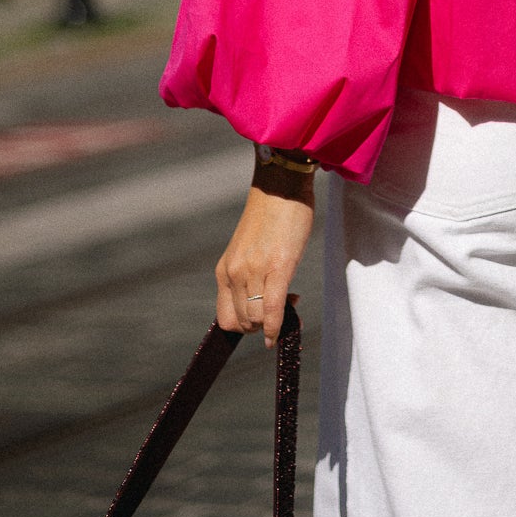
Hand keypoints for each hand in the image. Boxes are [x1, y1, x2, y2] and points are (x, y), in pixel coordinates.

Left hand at [215, 163, 314, 345]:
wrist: (281, 185)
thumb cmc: (271, 215)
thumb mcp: (248, 250)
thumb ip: (248, 275)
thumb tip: (261, 302)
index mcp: (225, 270)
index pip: (226, 319)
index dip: (245, 327)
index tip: (263, 317)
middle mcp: (234, 273)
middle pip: (242, 323)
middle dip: (262, 326)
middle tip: (282, 308)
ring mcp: (253, 271)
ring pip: (257, 319)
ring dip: (273, 324)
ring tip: (291, 303)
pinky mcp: (277, 266)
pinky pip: (273, 308)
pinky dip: (277, 326)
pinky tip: (283, 331)